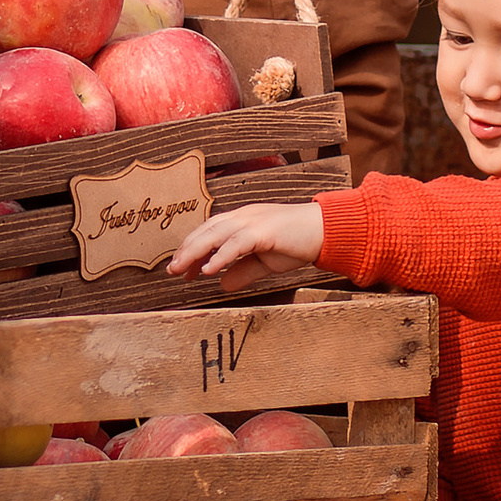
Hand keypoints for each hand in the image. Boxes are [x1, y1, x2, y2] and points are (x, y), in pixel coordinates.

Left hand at [168, 191, 327, 281]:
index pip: (209, 231)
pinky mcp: (265, 230)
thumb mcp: (266, 261)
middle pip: (206, 230)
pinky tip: (210, 270)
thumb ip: (244, 271)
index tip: (182, 270)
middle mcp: (244, 216)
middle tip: (173, 270)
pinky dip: (221, 255)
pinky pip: (238, 243)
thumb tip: (222, 285)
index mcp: (243, 220)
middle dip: (187, 250)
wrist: (327, 231)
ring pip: (216, 233)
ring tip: (182, 269)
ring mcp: (254, 220)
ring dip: (196, 251)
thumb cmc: (299, 242)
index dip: (193, 249)